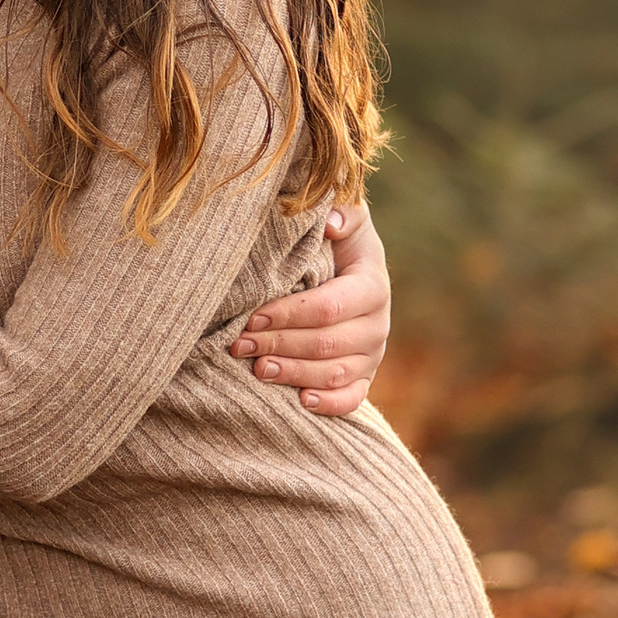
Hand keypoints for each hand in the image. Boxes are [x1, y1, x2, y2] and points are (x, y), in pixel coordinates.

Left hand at [223, 196, 391, 414]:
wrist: (351, 270)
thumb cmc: (336, 242)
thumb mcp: (343, 220)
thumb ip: (342, 213)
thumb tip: (331, 222)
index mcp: (372, 285)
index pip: (328, 307)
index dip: (289, 314)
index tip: (252, 315)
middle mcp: (378, 324)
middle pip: (325, 344)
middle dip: (278, 344)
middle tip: (239, 345)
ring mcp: (372, 355)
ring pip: (334, 374)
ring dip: (293, 374)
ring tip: (257, 370)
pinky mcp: (364, 377)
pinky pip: (352, 399)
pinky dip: (329, 404)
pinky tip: (302, 401)